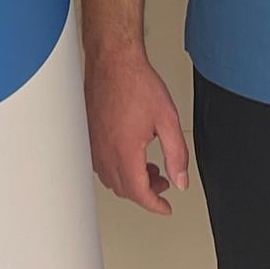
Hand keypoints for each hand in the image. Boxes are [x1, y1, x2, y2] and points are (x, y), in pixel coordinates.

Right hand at [83, 44, 189, 214]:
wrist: (113, 60)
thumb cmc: (135, 82)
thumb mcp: (167, 119)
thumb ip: (176, 154)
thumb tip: (180, 179)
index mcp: (125, 152)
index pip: (139, 193)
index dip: (155, 205)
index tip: (164, 207)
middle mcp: (105, 152)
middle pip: (125, 190)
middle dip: (146, 192)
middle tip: (163, 183)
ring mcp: (94, 144)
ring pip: (111, 179)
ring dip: (131, 181)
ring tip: (149, 168)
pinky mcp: (89, 135)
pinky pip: (101, 165)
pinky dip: (117, 169)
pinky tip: (130, 155)